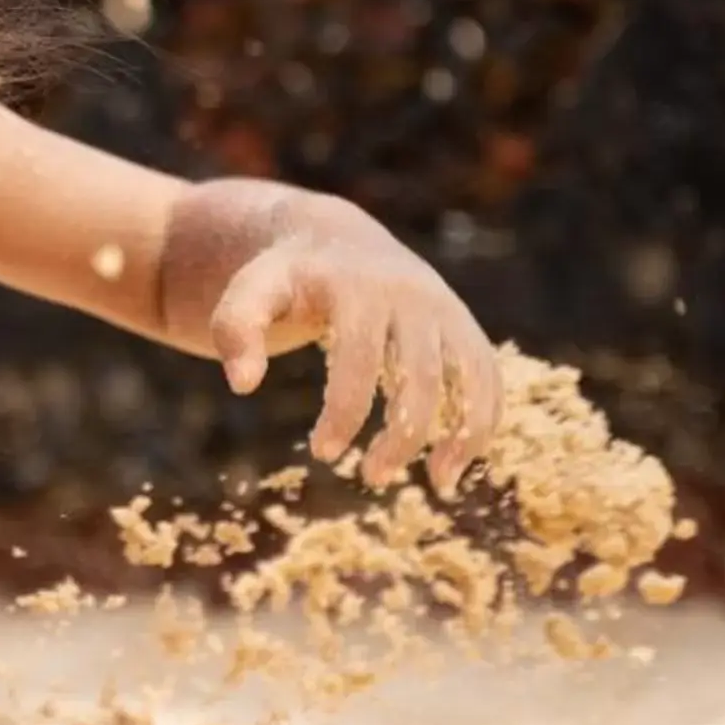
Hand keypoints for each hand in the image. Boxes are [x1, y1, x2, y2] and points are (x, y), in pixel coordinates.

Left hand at [207, 194, 501, 494]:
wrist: (337, 240)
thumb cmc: (287, 279)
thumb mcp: (250, 293)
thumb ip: (236, 330)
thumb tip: (244, 385)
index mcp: (358, 286)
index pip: (359, 359)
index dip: (345, 413)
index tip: (323, 453)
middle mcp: (411, 294)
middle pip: (420, 376)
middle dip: (401, 435)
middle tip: (371, 478)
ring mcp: (444, 309)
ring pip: (468, 376)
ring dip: (460, 433)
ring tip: (438, 484)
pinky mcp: (463, 326)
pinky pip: (488, 375)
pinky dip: (483, 421)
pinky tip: (455, 465)